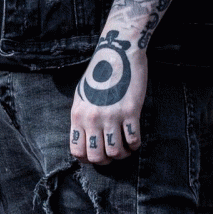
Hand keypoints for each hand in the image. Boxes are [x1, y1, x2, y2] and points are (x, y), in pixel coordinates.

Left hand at [70, 30, 147, 165]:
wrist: (117, 52)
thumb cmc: (99, 73)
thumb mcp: (82, 94)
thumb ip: (82, 117)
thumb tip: (85, 139)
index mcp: (78, 114)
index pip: (77, 151)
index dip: (88, 159)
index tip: (97, 154)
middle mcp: (93, 118)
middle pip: (97, 157)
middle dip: (106, 161)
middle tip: (112, 152)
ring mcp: (112, 115)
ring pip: (116, 152)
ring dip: (122, 154)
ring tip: (125, 147)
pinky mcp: (130, 111)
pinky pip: (133, 140)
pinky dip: (135, 145)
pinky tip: (134, 139)